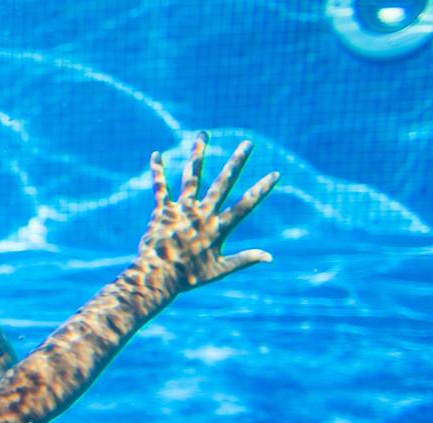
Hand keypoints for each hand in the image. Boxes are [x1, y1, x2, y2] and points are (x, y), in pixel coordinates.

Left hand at [136, 134, 278, 293]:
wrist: (158, 277)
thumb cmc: (188, 277)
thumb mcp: (220, 270)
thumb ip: (244, 260)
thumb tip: (270, 258)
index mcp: (218, 227)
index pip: (245, 204)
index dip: (261, 189)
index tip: (275, 174)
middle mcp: (202, 213)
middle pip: (223, 182)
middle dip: (236, 162)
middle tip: (248, 143)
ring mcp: (182, 210)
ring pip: (192, 176)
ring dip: (199, 154)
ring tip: (203, 134)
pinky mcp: (163, 210)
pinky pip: (160, 186)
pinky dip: (158, 170)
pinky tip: (156, 154)